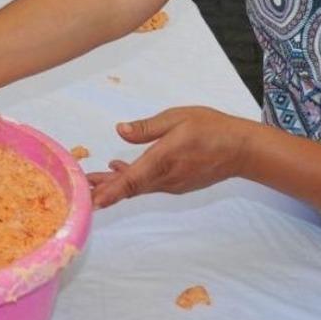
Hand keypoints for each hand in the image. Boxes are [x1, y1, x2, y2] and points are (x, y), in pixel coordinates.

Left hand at [87, 107, 253, 207]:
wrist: (241, 149)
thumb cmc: (211, 127)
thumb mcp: (178, 118)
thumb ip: (147, 127)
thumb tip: (119, 130)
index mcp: (164, 159)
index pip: (133, 180)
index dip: (112, 191)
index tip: (94, 202)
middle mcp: (166, 177)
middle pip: (130, 187)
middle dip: (103, 188)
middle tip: (80, 189)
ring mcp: (172, 184)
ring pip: (138, 187)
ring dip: (115, 185)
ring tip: (92, 180)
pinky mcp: (177, 183)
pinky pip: (148, 184)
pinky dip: (131, 180)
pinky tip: (119, 170)